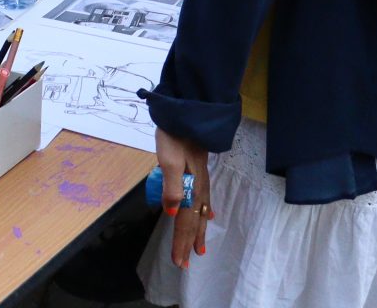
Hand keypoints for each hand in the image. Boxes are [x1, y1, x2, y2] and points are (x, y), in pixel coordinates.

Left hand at [154, 127, 212, 269]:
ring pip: (201, 213)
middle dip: (189, 242)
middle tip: (185, 264)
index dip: (181, 242)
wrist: (187, 113)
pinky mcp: (199, 172)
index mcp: (190, 187)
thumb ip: (171, 186)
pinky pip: (204, 200)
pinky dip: (205, 212)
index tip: (179, 262)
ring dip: (198, 232)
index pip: (185, 221)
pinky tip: (208, 215)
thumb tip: (172, 213)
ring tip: (199, 249)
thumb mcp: (168, 159)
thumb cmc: (174, 136)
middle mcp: (198, 187)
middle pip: (194, 221)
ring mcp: (201, 180)